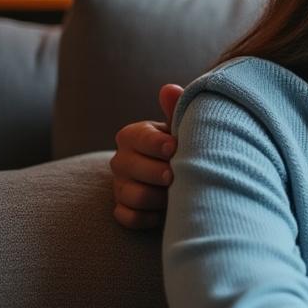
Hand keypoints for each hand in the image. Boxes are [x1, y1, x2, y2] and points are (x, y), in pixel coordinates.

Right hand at [110, 83, 182, 229]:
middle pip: (130, 168)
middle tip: (177, 175)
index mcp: (133, 136)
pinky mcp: (123, 209)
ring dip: (158, 197)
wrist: (187, 175)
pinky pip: (128, 217)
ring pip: (132, 194)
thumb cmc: (185, 146)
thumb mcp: (182, 127)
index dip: (155, 143)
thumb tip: (169, 89)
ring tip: (178, 194)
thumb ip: (176, 110)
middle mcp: (121, 160)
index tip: (174, 147)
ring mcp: (120, 186)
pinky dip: (148, 218)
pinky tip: (166, 212)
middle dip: (158, 172)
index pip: (136, 137)